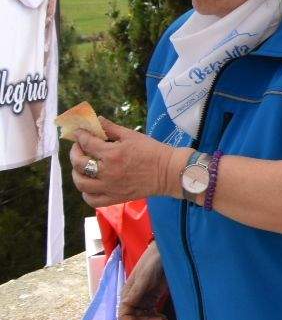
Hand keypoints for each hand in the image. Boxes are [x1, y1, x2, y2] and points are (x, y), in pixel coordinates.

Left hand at [69, 120, 187, 208]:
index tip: (78, 133)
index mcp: (112, 154)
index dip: (80, 136)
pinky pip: (92, 199)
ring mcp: (109, 187)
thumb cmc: (152, 151)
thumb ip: (111, 128)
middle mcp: (107, 172)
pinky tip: (89, 185)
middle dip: (75, 152)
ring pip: (81, 183)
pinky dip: (86, 193)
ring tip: (81, 167)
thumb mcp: (132, 136)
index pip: (87, 143)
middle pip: (79, 163)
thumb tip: (96, 120)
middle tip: (79, 148)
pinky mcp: (115, 198)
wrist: (169, 172)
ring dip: (76, 173)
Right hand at [119, 243, 169, 319]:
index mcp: (127, 294)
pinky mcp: (154, 296)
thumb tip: (125, 307)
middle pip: (134, 317)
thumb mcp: (144, 277)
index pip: (123, 315)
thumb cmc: (152, 262)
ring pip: (143, 316)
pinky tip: (162, 317)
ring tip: (163, 319)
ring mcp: (144, 297)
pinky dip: (155, 316)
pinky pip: (151, 311)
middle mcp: (133, 298)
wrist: (167, 251)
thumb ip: (135, 293)